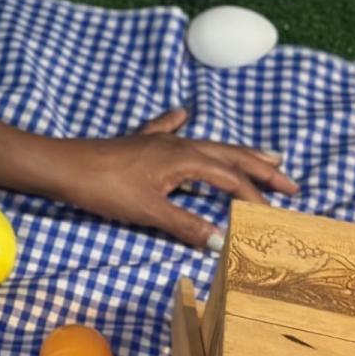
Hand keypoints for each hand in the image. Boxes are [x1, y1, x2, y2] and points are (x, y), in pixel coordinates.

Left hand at [41, 108, 298, 249]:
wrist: (63, 166)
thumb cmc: (105, 188)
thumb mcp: (149, 211)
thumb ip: (186, 226)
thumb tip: (222, 242)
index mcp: (185, 159)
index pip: (231, 180)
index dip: (254, 199)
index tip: (274, 217)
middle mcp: (178, 144)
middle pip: (229, 155)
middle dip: (261, 168)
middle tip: (291, 182)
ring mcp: (157, 140)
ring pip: (207, 144)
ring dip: (235, 152)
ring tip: (264, 155)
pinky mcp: (137, 142)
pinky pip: (166, 129)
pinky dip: (179, 124)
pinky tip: (183, 114)